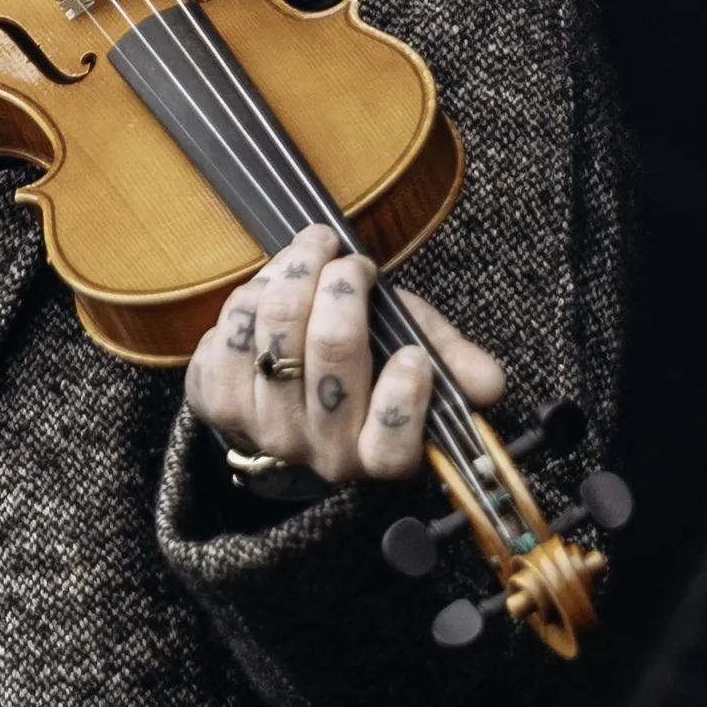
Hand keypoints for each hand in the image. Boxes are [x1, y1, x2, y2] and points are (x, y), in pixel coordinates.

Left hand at [185, 220, 504, 485]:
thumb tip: (489, 382)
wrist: (283, 395)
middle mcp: (321, 453)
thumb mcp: (414, 356)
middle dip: (343, 286)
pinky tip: (270, 284)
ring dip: (295, 272)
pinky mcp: (216, 403)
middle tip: (349, 260)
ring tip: (311, 252)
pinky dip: (252, 293)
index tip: (410, 351)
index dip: (406, 393)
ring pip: (276, 329)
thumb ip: (453, 362)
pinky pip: (231, 330)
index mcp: (378, 455)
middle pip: (332, 351)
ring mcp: (264, 430)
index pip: (395, 440)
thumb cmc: (361, 368)